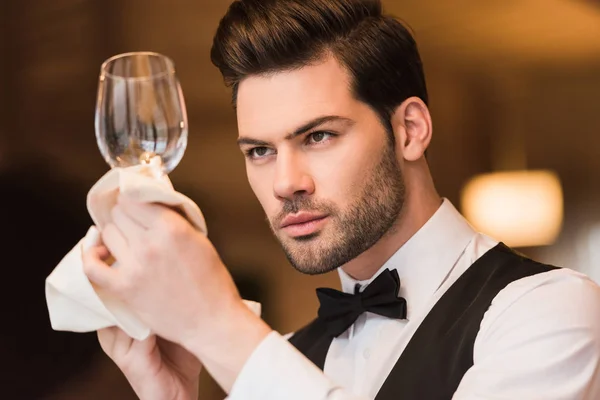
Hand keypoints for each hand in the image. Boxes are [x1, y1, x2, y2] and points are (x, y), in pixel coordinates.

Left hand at [82, 195, 270, 391]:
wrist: (211, 321)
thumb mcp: (200, 240)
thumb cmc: (212, 281)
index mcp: (172, 228)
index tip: (137, 205)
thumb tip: (152, 204)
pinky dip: (92, 255)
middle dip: (127, 216)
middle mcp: (151, 243)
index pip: (136, 199)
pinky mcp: (124, 288)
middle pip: (120, 214)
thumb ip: (174, 220)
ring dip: (115, 235)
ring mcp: (135, 266)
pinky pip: (92, 266)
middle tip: (134, 225)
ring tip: (125, 242)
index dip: (136, 200)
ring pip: (108, 234)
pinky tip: (99, 253)